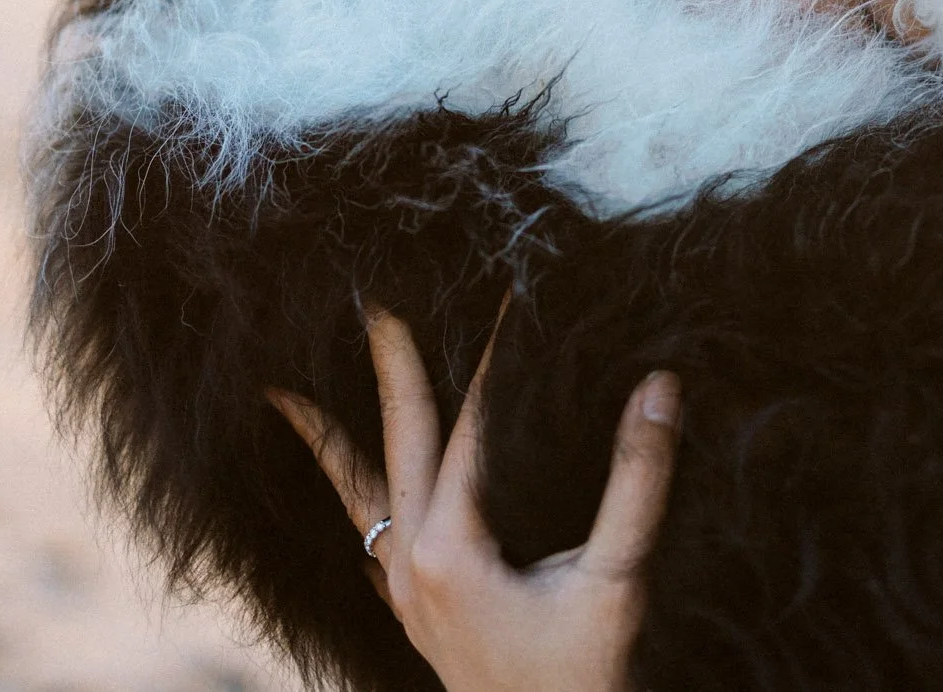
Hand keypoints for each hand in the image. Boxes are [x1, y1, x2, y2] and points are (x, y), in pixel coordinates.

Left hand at [271, 309, 679, 691]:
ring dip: (331, 436)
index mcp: (451, 550)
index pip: (471, 424)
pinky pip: (368, 535)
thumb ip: (638, 482)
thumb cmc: (584, 683)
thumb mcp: (616, 582)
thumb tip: (660, 386)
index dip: (493, 355)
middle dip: (389, 366)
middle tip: (373, 298)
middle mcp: (412, 567)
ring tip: (282, 387)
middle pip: (398, 441)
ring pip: (360, 493)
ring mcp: (404, 595)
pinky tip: (345, 482)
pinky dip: (352, 493)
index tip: (508, 290)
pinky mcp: (413, 613)